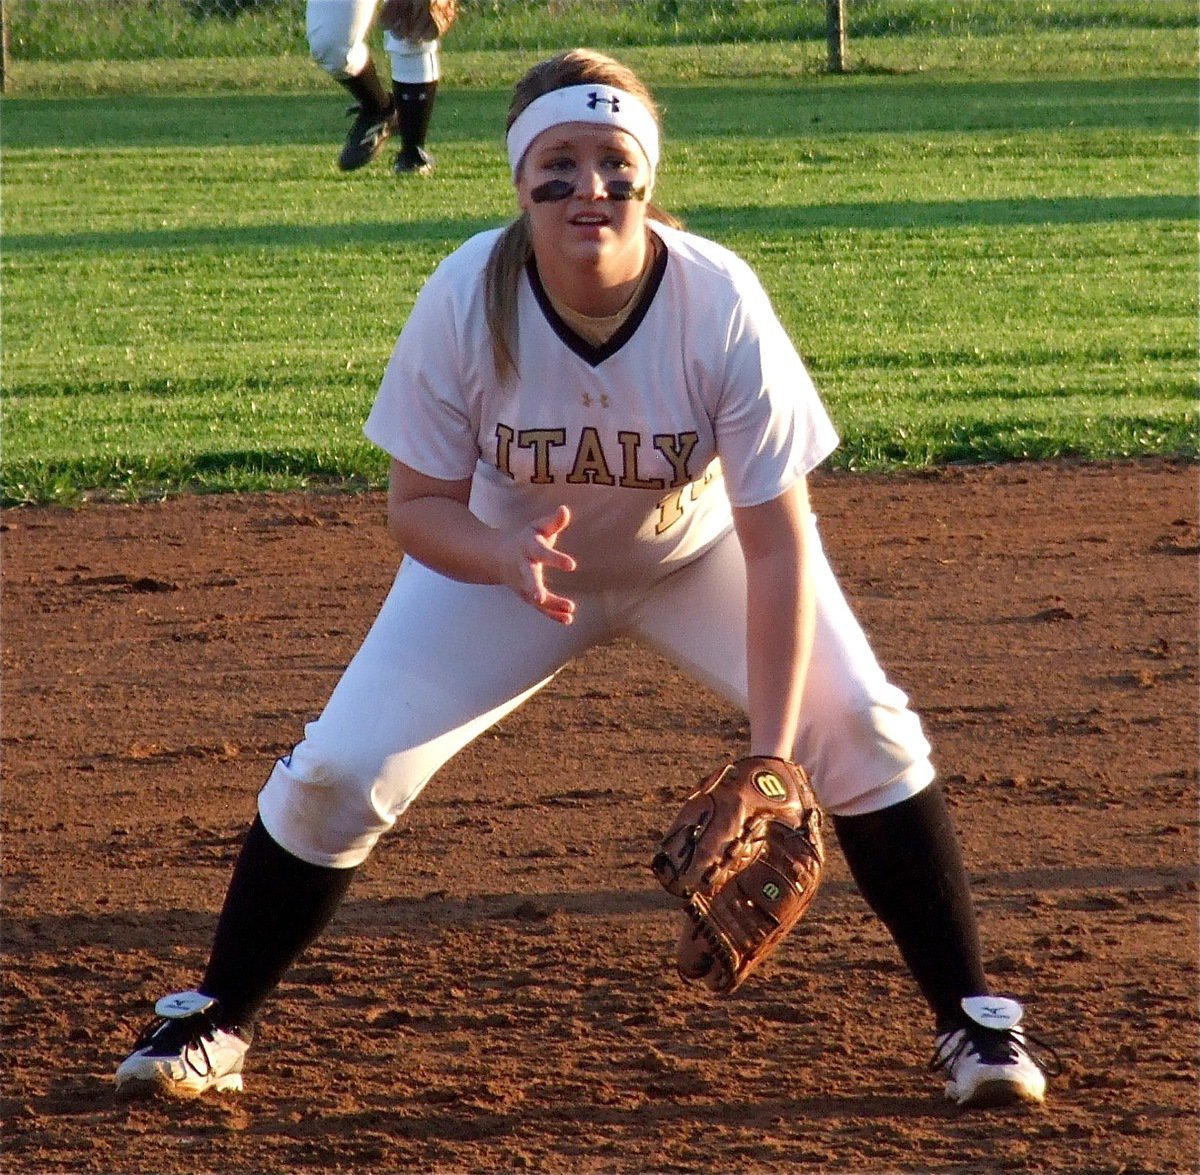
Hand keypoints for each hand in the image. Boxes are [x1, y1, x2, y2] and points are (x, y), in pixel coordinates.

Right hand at [503, 505, 576, 623]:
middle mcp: (523, 567)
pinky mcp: (526, 596)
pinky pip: (540, 608)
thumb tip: (565, 510)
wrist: (497, 556)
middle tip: (541, 598)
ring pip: (535, 597)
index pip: (542, 553)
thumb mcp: (538, 528)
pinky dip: (552, 614)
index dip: (556, 559)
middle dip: (534, 588)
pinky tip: (568, 619)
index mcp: (528, 548)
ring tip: (570, 610)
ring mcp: (522, 584)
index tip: (572, 565)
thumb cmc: (526, 540)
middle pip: (528, 578)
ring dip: (551, 606)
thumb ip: (553, 521)